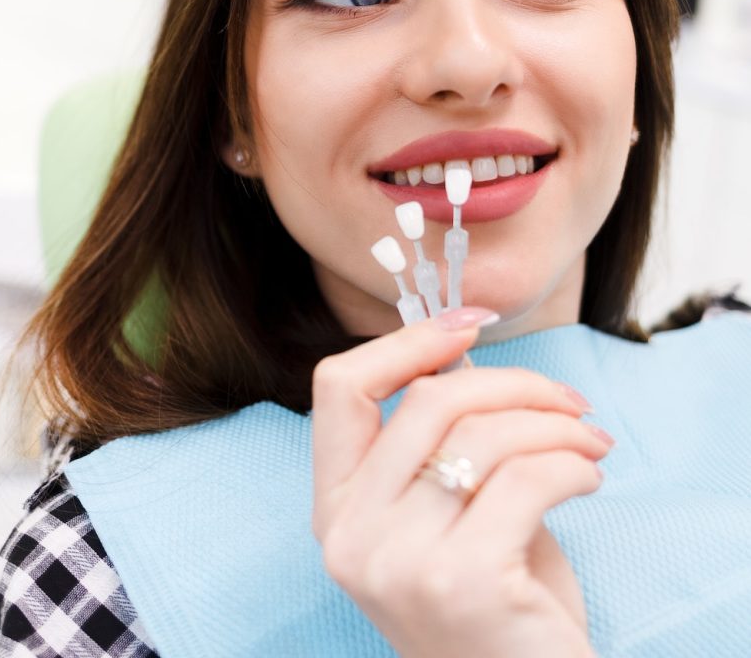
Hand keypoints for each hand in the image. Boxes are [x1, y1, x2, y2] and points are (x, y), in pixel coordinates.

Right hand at [311, 310, 609, 657]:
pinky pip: (526, 478)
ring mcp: (398, 562)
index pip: (338, 387)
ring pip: (481, 433)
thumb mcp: (444, 513)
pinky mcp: (462, 581)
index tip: (468, 325)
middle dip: (512, 381)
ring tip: (589, 441)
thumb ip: (436, 441)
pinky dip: (572, 465)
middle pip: (426, 399)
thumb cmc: (494, 600)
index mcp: (336, 509)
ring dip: (553, 424)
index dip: (406, 341)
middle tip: (566, 399)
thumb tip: (462, 354)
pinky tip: (590, 478)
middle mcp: (350, 535)